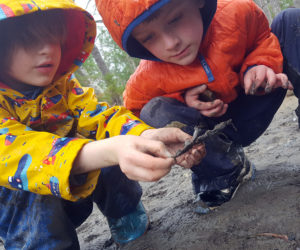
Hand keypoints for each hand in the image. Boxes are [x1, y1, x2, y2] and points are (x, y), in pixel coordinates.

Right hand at [73, 129, 204, 181]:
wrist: (111, 148)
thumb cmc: (128, 139)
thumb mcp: (141, 137)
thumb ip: (156, 145)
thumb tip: (169, 153)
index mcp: (133, 154)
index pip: (157, 162)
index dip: (169, 160)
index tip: (175, 155)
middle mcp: (131, 166)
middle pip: (157, 174)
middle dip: (169, 167)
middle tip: (172, 159)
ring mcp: (131, 173)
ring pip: (155, 178)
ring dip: (164, 171)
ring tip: (164, 161)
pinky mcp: (132, 177)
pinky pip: (149, 178)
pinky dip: (156, 173)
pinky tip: (156, 165)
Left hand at [141, 128, 205, 168]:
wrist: (151, 139)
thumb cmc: (162, 134)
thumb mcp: (175, 132)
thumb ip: (185, 137)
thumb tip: (195, 141)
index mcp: (187, 142)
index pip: (199, 147)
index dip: (201, 147)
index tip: (199, 146)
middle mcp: (186, 150)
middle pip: (198, 156)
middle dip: (199, 154)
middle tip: (195, 150)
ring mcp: (181, 157)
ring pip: (194, 161)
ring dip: (195, 158)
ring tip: (190, 153)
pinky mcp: (176, 161)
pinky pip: (186, 164)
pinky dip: (188, 161)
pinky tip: (185, 157)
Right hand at [184, 85, 227, 116]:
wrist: (188, 98)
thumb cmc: (190, 94)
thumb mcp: (191, 90)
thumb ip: (197, 89)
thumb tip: (205, 86)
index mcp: (195, 106)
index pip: (204, 107)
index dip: (212, 105)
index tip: (219, 101)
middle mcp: (199, 111)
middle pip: (209, 113)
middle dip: (217, 109)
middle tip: (221, 102)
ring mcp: (204, 111)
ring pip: (213, 115)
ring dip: (220, 111)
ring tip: (225, 104)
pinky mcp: (208, 111)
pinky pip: (215, 114)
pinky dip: (221, 111)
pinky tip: (225, 106)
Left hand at [243, 65, 292, 94]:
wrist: (255, 72)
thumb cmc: (251, 75)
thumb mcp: (247, 78)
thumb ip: (247, 84)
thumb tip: (248, 92)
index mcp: (260, 69)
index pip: (260, 78)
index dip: (256, 85)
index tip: (251, 92)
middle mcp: (269, 71)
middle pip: (272, 76)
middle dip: (270, 83)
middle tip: (267, 90)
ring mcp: (274, 75)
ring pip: (281, 76)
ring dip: (283, 82)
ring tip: (284, 87)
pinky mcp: (278, 79)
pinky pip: (285, 80)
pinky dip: (288, 83)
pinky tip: (291, 88)